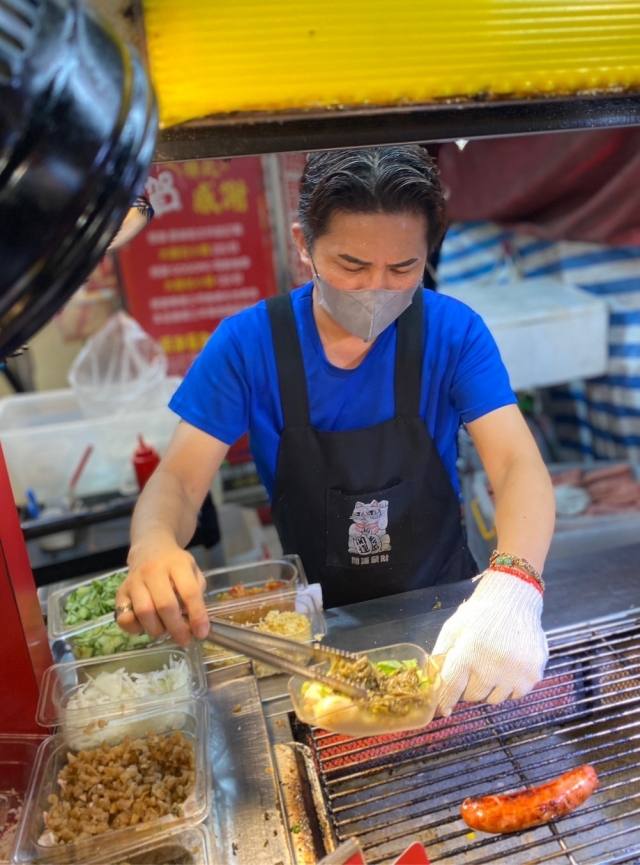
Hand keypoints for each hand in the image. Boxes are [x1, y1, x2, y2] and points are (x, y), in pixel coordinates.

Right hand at [115, 538, 209, 646]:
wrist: (150, 548)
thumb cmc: (175, 564)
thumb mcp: (193, 571)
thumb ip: (196, 593)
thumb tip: (196, 623)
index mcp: (177, 564)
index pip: (189, 592)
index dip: (197, 615)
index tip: (202, 633)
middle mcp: (153, 570)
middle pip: (164, 605)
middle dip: (176, 628)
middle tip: (183, 640)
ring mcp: (134, 581)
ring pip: (143, 612)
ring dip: (157, 629)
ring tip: (166, 631)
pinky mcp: (121, 592)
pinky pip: (123, 616)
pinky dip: (134, 628)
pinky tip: (145, 626)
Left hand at [431, 569, 547, 716]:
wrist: (514, 600)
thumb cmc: (479, 615)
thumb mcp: (453, 628)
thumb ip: (441, 654)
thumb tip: (433, 680)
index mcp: (468, 653)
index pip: (452, 688)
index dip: (446, 701)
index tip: (445, 710)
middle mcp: (492, 667)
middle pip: (473, 696)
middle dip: (469, 687)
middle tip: (473, 671)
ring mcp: (514, 673)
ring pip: (494, 698)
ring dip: (489, 689)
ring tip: (491, 667)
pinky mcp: (532, 675)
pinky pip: (515, 694)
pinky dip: (509, 687)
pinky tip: (508, 668)